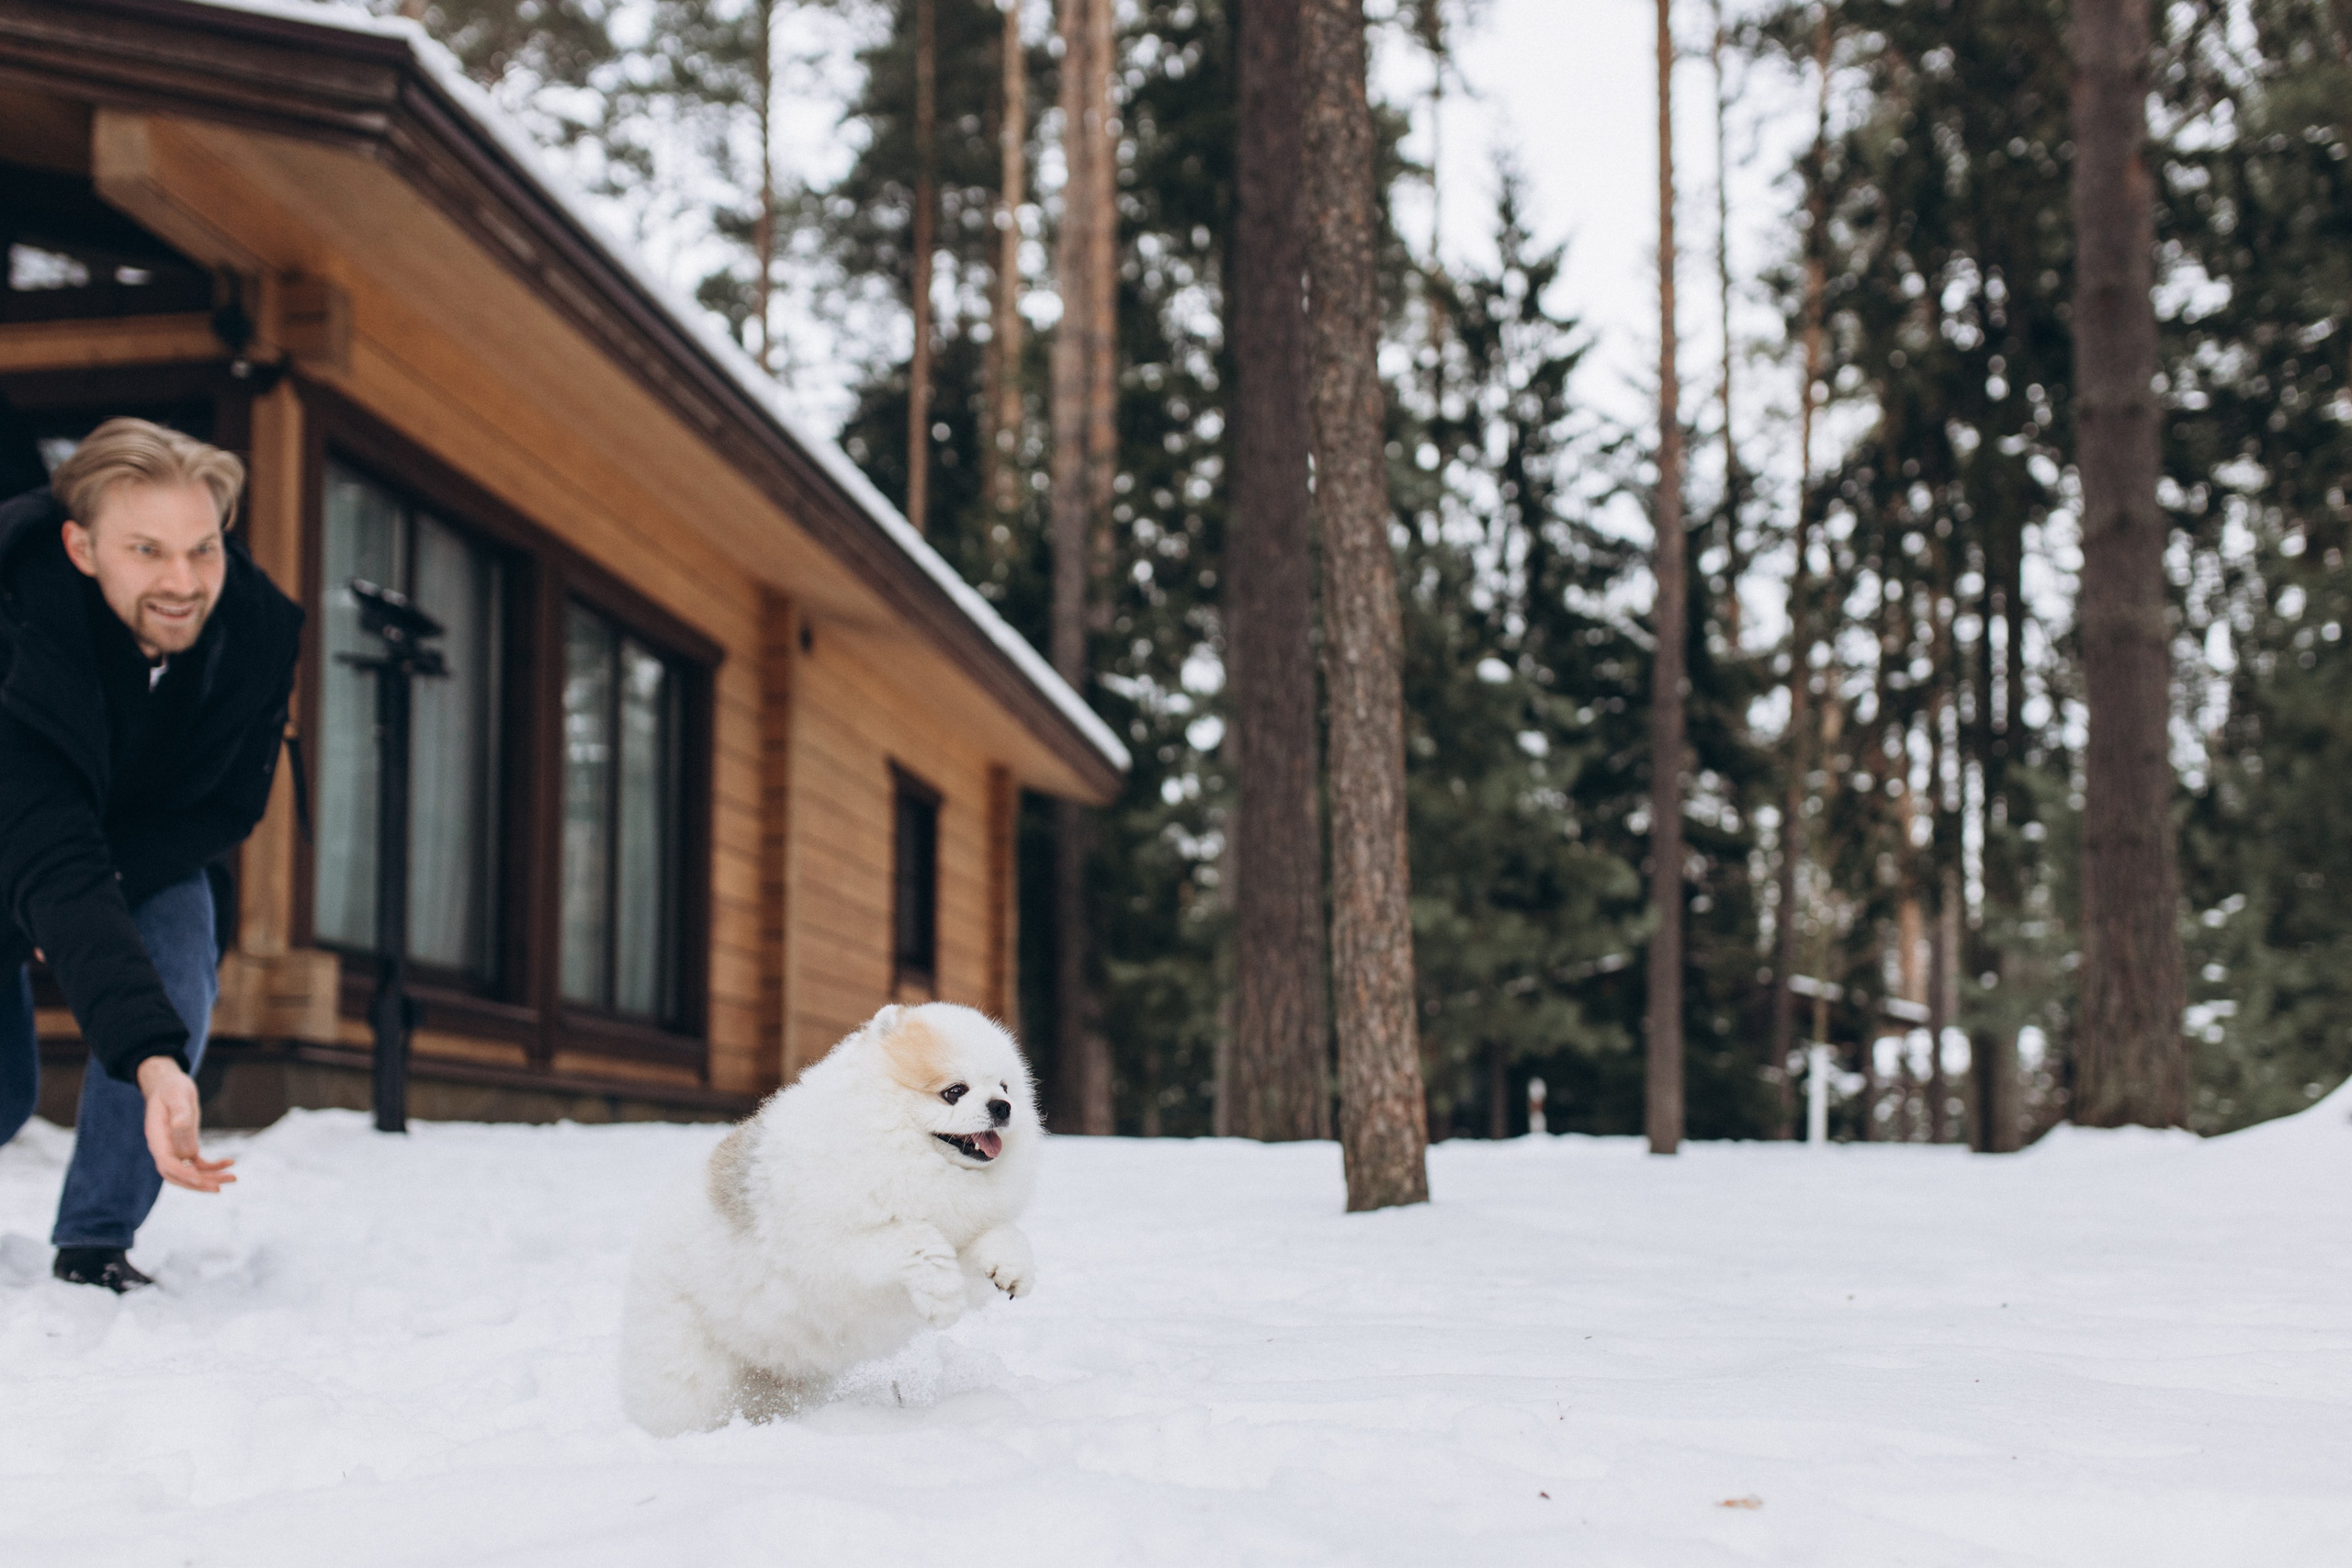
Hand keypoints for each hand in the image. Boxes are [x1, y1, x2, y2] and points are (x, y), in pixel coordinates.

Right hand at [135, 1057, 235, 1192]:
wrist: (169, 1084)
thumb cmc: (171, 1087)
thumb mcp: (176, 1095)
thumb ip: (179, 1112)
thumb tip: (179, 1126)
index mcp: (156, 1138)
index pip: (166, 1164)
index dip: (183, 1174)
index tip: (201, 1179)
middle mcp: (164, 1148)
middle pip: (177, 1175)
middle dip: (197, 1184)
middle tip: (219, 1188)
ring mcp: (174, 1149)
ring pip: (189, 1172)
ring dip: (209, 1178)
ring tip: (233, 1178)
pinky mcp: (185, 1145)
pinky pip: (198, 1162)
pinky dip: (213, 1166)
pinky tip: (230, 1162)